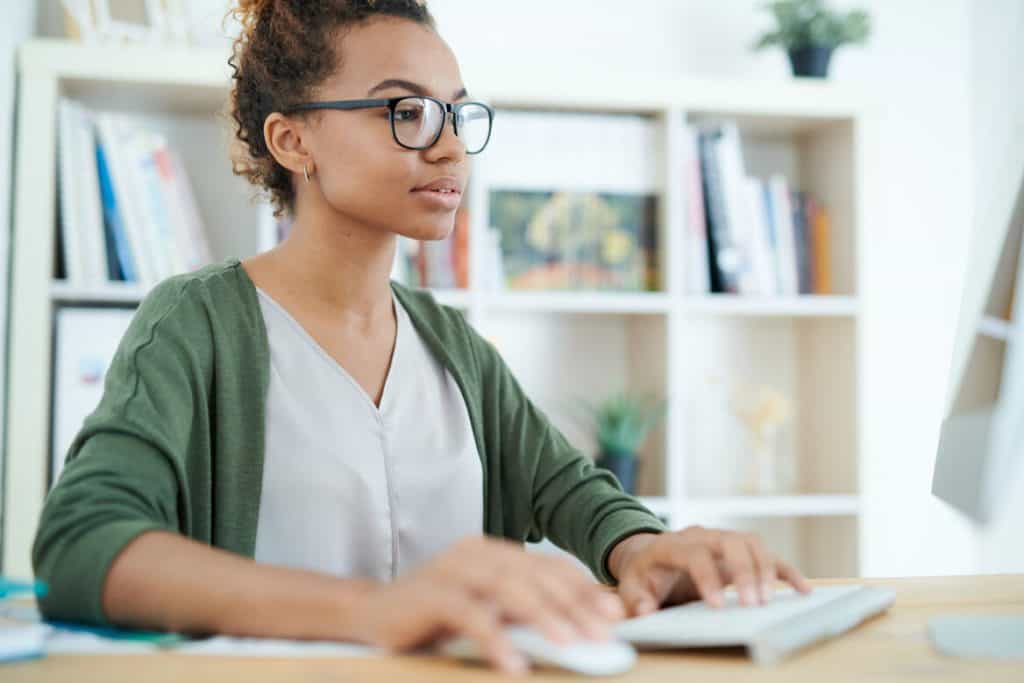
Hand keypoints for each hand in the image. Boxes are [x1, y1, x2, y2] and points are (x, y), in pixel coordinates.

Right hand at [346, 536, 624, 673]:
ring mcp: (451, 570)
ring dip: (543, 617)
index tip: (615, 614)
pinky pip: (469, 614)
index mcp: (495, 552)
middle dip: (574, 605)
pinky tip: (514, 664)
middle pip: (535, 575)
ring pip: (508, 588)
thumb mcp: (488, 609)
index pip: (549, 567)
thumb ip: (526, 610)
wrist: (371, 614)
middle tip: (603, 633)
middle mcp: (476, 553)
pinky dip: (495, 639)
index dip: (584, 589)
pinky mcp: (429, 594)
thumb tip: (582, 624)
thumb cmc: (435, 615)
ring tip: (570, 645)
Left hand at [608, 527, 812, 616]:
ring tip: (768, 602)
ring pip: (752, 544)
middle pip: (731, 542)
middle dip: (744, 572)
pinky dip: (786, 571)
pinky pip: (767, 555)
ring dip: (765, 570)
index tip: (716, 605)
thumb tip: (644, 611)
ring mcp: (723, 540)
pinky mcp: (739, 551)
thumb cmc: (642, 573)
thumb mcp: (629, 586)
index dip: (707, 577)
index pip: (695, 553)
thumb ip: (634, 600)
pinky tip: (802, 590)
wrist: (649, 554)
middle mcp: (702, 536)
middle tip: (752, 605)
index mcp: (674, 543)